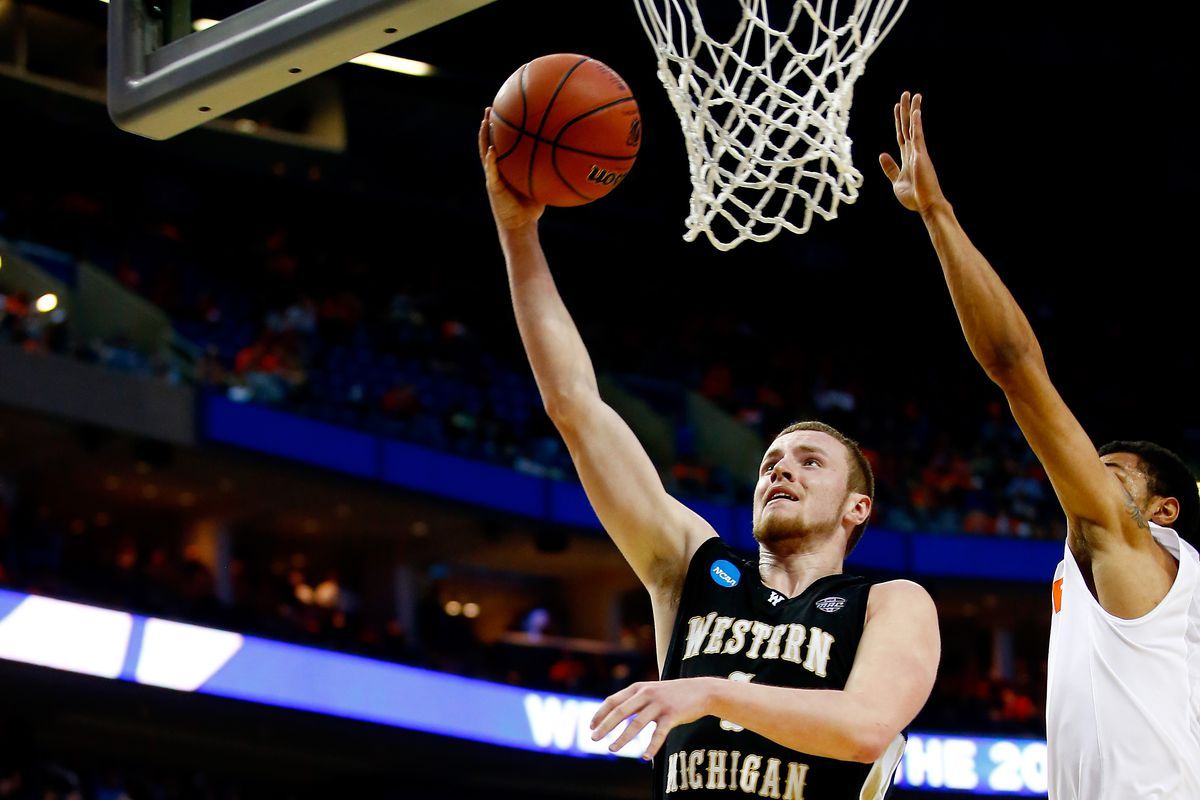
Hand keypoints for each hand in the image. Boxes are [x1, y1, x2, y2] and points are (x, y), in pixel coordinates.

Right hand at [479, 108, 544, 231]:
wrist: (521, 225)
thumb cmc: (532, 206)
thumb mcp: (541, 184)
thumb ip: (547, 170)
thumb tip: (568, 156)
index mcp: (506, 167)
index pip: (502, 143)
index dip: (501, 128)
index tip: (504, 109)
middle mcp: (497, 169)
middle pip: (489, 142)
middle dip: (488, 125)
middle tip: (490, 108)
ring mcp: (493, 177)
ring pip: (485, 153)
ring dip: (484, 137)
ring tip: (485, 121)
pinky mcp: (493, 187)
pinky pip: (491, 171)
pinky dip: (491, 161)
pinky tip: (492, 150)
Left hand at [589, 678, 717, 760]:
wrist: (702, 691)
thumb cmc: (673, 694)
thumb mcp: (652, 690)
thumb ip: (635, 699)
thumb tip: (614, 712)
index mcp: (639, 688)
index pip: (613, 700)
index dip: (600, 713)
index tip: (591, 726)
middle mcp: (647, 694)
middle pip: (620, 712)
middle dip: (605, 726)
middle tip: (593, 739)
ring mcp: (659, 704)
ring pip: (636, 724)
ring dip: (622, 738)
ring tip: (612, 749)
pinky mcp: (672, 715)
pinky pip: (659, 734)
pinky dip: (651, 746)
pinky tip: (644, 757)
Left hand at [879, 92, 946, 214]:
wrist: (926, 205)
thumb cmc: (914, 196)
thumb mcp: (896, 181)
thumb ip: (890, 168)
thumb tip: (882, 154)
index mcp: (907, 157)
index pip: (902, 134)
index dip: (899, 121)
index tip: (897, 107)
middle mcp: (913, 151)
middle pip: (908, 127)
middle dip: (906, 110)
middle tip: (906, 94)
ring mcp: (918, 152)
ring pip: (914, 127)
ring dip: (913, 111)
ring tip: (913, 95)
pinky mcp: (921, 156)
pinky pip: (918, 136)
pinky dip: (916, 124)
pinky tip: (915, 112)